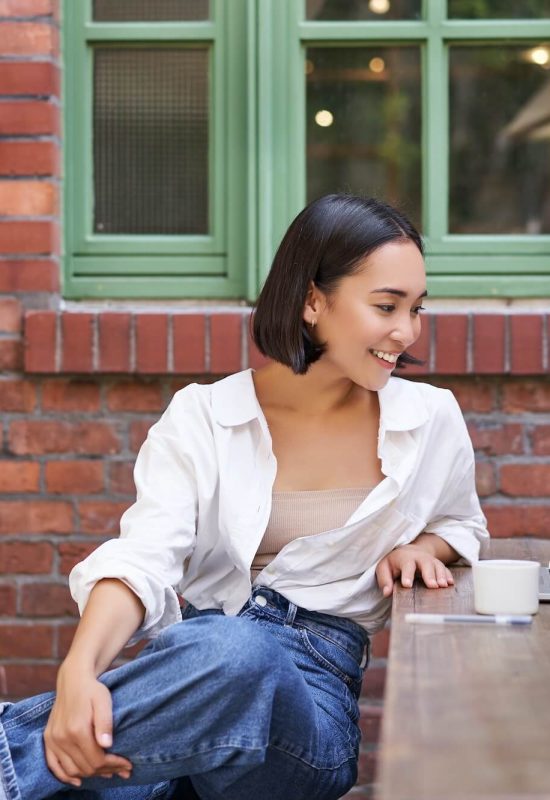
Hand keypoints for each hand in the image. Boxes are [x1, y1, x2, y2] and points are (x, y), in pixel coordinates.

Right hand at [44, 663, 132, 786]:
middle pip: (85, 767)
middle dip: (106, 771)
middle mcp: (62, 738)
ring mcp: (53, 740)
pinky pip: (53, 765)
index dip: (113, 765)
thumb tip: (107, 745)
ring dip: (90, 775)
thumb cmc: (92, 689)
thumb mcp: (104, 701)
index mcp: (77, 729)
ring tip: (107, 773)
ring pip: (71, 770)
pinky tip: (78, 780)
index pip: (96, 759)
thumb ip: (105, 723)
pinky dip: (65, 776)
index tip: (127, 765)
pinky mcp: (48, 739)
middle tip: (122, 770)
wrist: (73, 679)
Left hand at [376, 544, 454, 597]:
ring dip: (441, 575)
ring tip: (443, 586)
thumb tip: (387, 593)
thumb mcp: (384, 568)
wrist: (409, 551)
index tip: (407, 585)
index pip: (406, 565)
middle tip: (432, 586)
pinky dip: (448, 575)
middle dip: (429, 575)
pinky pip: (445, 569)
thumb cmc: (394, 563)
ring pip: (437, 565)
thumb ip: (384, 580)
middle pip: (425, 564)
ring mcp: (430, 560)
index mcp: (404, 558)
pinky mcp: (437, 565)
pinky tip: (451, 583)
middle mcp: (419, 558)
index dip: (407, 574)